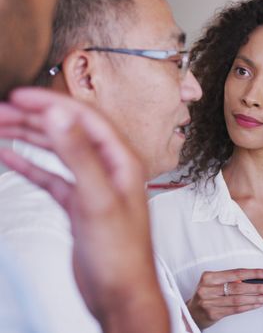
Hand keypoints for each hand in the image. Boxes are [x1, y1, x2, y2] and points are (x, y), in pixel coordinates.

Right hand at [0, 88, 167, 332]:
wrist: (120, 294)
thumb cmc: (121, 255)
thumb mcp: (97, 200)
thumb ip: (80, 156)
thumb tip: (62, 115)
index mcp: (122, 162)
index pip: (85, 119)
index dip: (52, 103)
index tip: (19, 96)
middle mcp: (110, 170)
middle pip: (68, 132)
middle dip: (34, 118)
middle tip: (0, 111)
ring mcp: (93, 187)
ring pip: (57, 152)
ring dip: (29, 137)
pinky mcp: (79, 205)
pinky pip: (50, 176)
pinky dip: (28, 165)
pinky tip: (8, 156)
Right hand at [188, 268, 262, 328]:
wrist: (191, 312)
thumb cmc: (206, 295)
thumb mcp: (214, 283)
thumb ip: (230, 280)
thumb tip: (253, 279)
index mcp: (209, 277)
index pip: (236, 273)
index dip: (254, 273)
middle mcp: (207, 289)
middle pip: (239, 287)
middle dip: (258, 287)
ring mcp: (210, 302)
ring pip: (239, 299)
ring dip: (257, 298)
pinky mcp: (213, 314)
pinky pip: (236, 309)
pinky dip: (250, 306)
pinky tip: (258, 304)